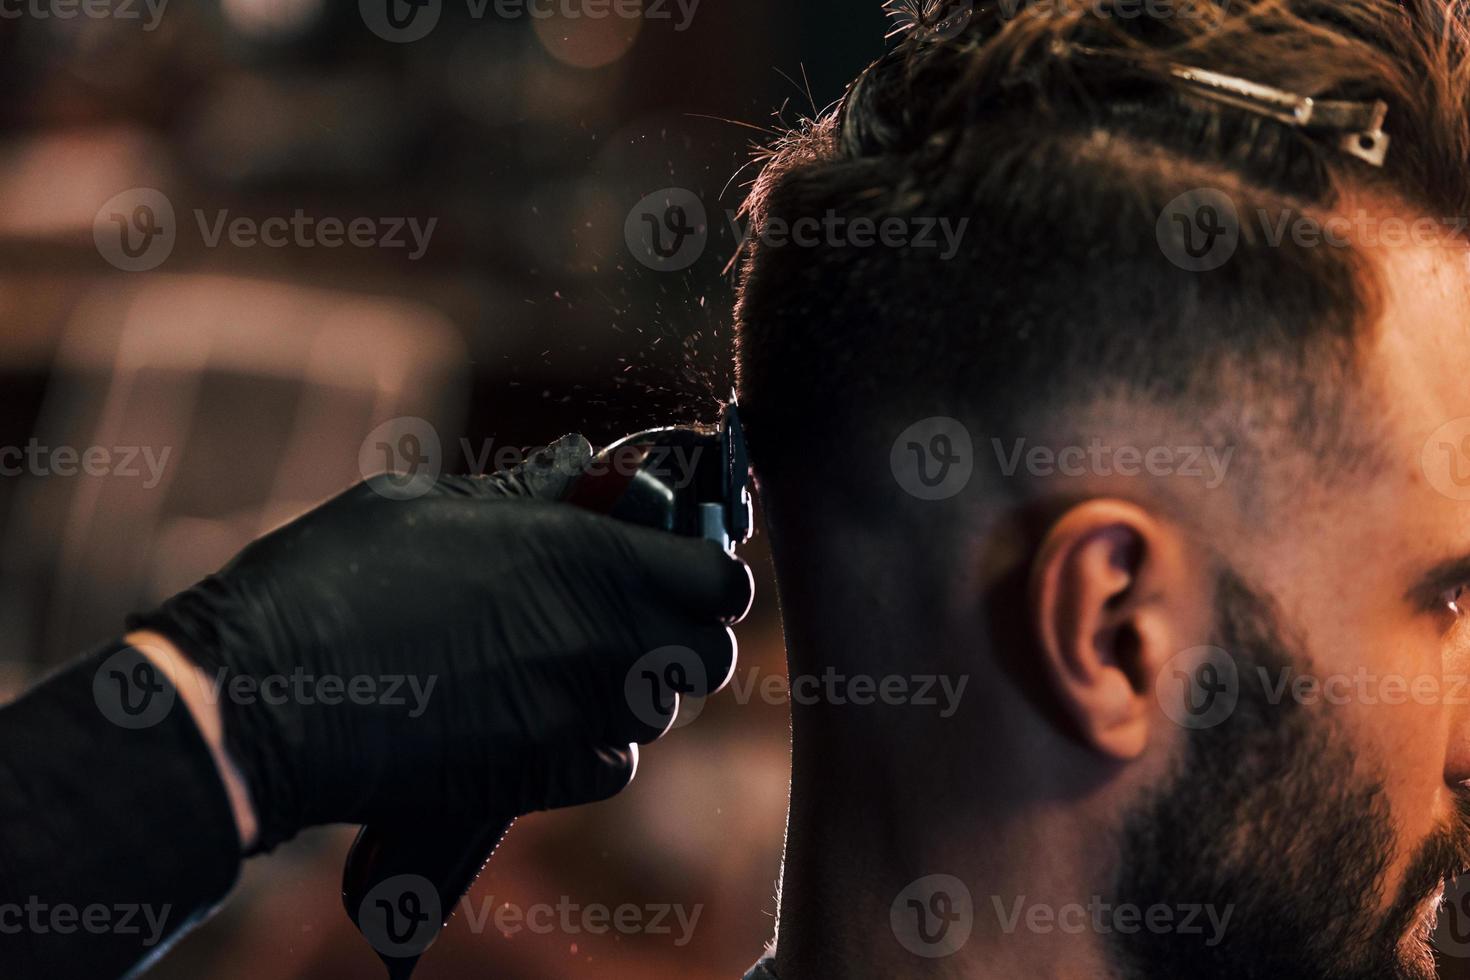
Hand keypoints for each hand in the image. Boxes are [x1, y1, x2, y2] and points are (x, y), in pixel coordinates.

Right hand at [129, 436, 752, 853]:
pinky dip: (598, 744)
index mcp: (586, 557)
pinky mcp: (540, 779)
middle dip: (687, 631)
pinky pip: (614, 765)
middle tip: (636, 611)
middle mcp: (602, 639)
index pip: (720, 577)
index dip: (716, 571)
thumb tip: (581, 460)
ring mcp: (576, 716)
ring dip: (638, 685)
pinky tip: (549, 716)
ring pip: (661, 708)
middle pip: (710, 652)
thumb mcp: (426, 504)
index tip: (694, 564)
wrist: (263, 698)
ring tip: (578, 659)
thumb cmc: (333, 579)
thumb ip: (525, 491)